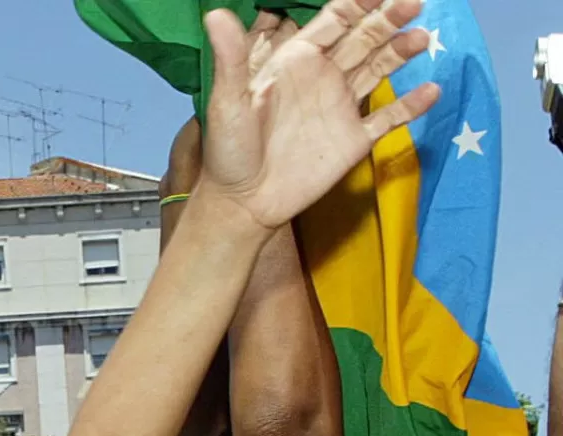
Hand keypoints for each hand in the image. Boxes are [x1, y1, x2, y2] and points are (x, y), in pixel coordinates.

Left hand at [198, 0, 437, 232]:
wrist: (242, 204)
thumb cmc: (228, 152)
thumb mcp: (226, 102)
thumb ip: (230, 58)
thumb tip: (214, 14)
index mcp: (295, 62)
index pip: (333, 21)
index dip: (358, 2)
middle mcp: (323, 78)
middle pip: (363, 38)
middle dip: (388, 18)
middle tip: (414, 2)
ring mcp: (340, 107)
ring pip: (380, 68)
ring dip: (401, 52)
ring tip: (422, 38)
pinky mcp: (354, 138)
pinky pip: (389, 117)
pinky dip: (411, 105)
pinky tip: (432, 90)